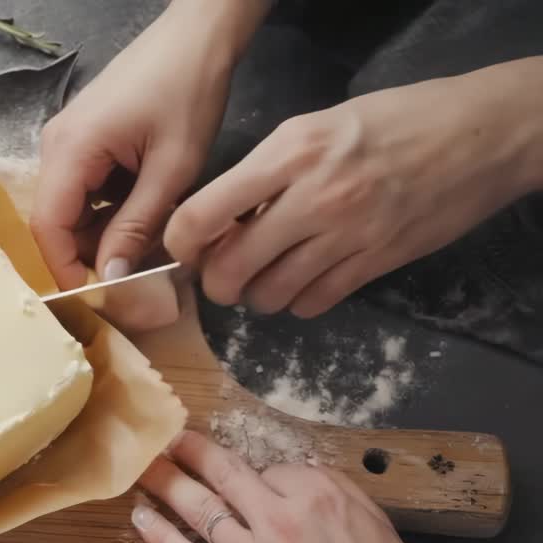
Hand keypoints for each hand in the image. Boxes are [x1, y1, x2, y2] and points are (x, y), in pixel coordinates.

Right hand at [30, 0, 266, 330]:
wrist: (198, 36)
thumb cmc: (188, 93)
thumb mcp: (172, 168)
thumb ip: (137, 225)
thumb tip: (111, 278)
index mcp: (70, 150)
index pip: (48, 227)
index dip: (67, 268)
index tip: (99, 299)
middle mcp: (56, 147)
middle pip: (57, 221)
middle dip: (92, 254)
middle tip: (138, 279)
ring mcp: (69, 142)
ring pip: (74, 209)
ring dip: (107, 234)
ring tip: (151, 248)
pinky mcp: (86, 141)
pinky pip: (87, 191)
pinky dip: (112, 212)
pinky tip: (147, 218)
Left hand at [133, 431, 542, 542]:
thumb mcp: (380, 530)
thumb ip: (338, 499)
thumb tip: (301, 482)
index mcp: (322, 498)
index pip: (271, 469)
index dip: (257, 474)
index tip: (244, 476)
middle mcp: (281, 521)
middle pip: (222, 474)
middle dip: (189, 451)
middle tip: (167, 438)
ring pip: (197, 509)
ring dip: (166, 483)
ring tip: (146, 468)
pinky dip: (159, 535)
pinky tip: (143, 518)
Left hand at [165, 58, 542, 317]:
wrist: (480, 136)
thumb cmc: (390, 122)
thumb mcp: (315, 126)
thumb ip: (265, 172)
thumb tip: (216, 219)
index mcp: (288, 154)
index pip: (203, 214)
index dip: (181, 242)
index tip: (185, 247)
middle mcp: (312, 197)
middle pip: (231, 267)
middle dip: (216, 282)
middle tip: (221, 275)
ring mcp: (347, 235)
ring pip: (270, 294)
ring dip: (256, 295)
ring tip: (264, 278)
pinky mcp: (376, 263)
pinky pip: (313, 302)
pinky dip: (298, 301)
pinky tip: (304, 282)